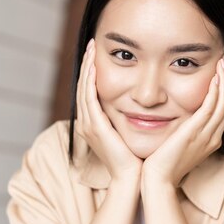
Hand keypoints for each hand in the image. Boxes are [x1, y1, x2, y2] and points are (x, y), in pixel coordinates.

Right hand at [75, 39, 142, 181]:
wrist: (131, 178)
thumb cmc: (135, 158)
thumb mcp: (129, 132)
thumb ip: (128, 116)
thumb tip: (141, 103)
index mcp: (92, 124)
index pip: (88, 91)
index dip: (90, 71)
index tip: (97, 53)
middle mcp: (85, 123)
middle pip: (82, 86)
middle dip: (86, 64)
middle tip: (91, 44)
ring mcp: (88, 125)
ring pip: (82, 88)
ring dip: (86, 67)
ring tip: (91, 49)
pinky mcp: (94, 126)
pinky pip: (89, 98)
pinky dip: (90, 81)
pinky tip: (95, 66)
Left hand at [142, 55, 223, 186]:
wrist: (158, 179)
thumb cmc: (162, 164)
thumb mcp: (179, 144)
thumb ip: (184, 131)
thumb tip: (181, 118)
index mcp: (211, 140)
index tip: (222, 73)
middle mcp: (213, 137)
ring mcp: (206, 135)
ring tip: (223, 63)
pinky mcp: (195, 132)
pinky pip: (212, 107)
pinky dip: (216, 91)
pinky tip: (214, 78)